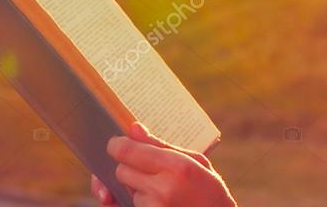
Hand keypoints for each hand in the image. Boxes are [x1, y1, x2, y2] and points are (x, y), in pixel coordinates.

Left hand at [92, 122, 235, 206]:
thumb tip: (133, 128)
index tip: (117, 143)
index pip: (128, 152)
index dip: (118, 145)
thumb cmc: (210, 190)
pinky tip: (147, 197)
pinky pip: (125, 205)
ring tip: (160, 189)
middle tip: (144, 166)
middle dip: (129, 166)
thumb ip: (161, 145)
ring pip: (126, 189)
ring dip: (135, 186)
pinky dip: (131, 200)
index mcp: (176, 168)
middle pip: (122, 170)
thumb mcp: (195, 161)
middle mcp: (162, 190)